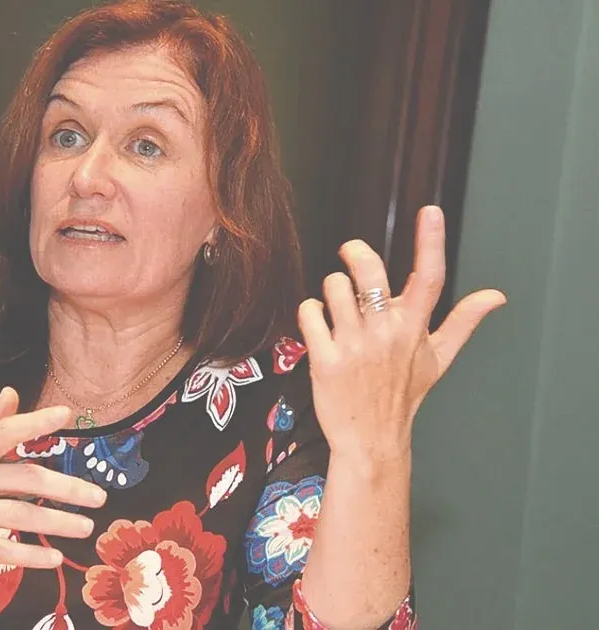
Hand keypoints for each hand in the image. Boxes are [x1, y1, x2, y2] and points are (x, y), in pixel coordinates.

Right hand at [0, 388, 105, 578]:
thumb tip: (12, 391)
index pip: (3, 431)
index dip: (35, 421)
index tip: (68, 414)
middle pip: (23, 478)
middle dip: (66, 488)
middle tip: (100, 496)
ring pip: (17, 516)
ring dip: (57, 523)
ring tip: (86, 527)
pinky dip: (28, 555)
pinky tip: (54, 559)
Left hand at [297, 206, 505, 461]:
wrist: (371, 440)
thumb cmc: (403, 396)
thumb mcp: (438, 359)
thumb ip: (463, 322)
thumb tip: (496, 296)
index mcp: (415, 329)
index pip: (430, 279)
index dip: (430, 242)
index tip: (429, 211)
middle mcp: (386, 334)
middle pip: (369, 272)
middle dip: (356, 252)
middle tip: (351, 253)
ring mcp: (354, 347)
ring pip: (334, 287)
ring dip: (331, 289)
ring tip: (337, 306)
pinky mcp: (324, 360)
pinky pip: (309, 313)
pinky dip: (309, 312)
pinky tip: (318, 325)